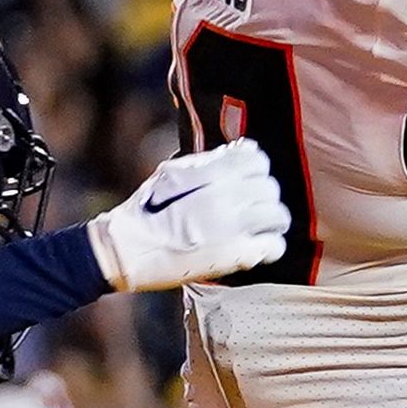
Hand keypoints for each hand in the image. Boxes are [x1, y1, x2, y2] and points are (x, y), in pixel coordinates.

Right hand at [89, 139, 289, 291]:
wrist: (128, 251)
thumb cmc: (145, 211)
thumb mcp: (170, 173)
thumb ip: (206, 163)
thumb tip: (237, 151)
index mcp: (211, 174)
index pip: (256, 159)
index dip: (255, 167)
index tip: (248, 178)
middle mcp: (227, 197)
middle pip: (269, 187)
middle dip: (263, 195)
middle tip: (253, 206)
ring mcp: (234, 228)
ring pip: (278, 215)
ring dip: (271, 220)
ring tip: (260, 227)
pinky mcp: (236, 256)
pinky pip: (273, 246)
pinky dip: (269, 246)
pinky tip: (257, 248)